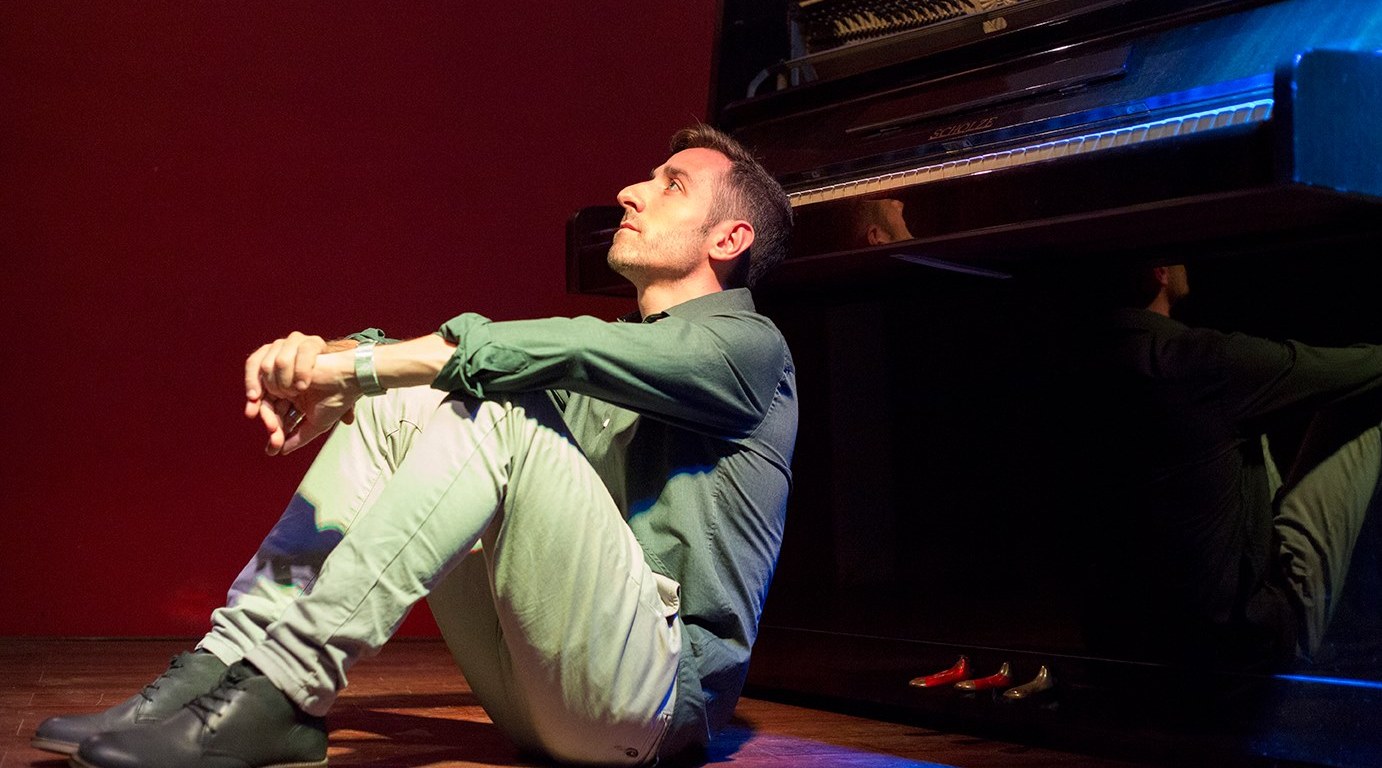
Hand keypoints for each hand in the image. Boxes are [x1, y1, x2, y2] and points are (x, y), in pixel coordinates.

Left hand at [245, 334, 359, 454]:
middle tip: (274, 433)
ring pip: (266, 386)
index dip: (272, 428)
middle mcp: (285, 383)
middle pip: (265, 402)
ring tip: (296, 396)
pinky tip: (301, 385)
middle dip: (268, 420)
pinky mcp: (289, 357)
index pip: (272, 412)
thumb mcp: (317, 424)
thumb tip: (282, 451)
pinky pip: (273, 370)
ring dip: (279, 395)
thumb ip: (299, 437)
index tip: (273, 445)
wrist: (349, 380)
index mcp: (291, 397)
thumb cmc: (337, 400)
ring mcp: (286, 370)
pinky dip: (286, 379)